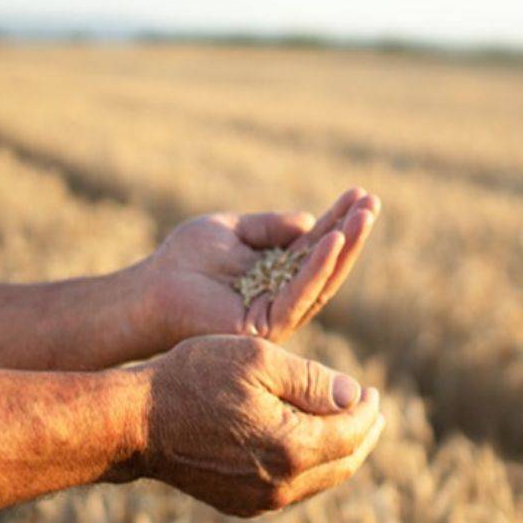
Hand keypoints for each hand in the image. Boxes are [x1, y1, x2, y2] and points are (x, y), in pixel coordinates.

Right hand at [135, 335, 384, 516]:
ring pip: (320, 479)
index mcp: (292, 447)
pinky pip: (292, 489)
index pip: (352, 433)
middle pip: (344, 463)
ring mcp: (260, 500)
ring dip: (339, 452)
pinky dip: (310, 466)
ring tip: (347, 425)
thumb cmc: (194, 378)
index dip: (368, 410)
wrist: (136, 422)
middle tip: (373, 410)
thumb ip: (313, 380)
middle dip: (363, 434)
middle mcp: (282, 484)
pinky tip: (307, 444)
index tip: (372, 390)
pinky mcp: (241, 504)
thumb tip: (355, 396)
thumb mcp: (258, 360)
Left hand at [145, 188, 379, 344]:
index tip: (360, 193)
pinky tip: (333, 240)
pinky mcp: (266, 329)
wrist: (149, 289)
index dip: (339, 220)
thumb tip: (310, 221)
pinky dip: (317, 267)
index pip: (315, 246)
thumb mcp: (233, 230)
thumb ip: (270, 226)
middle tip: (373, 202)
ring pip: (321, 282)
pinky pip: (299, 296)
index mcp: (277, 276)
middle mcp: (283, 298)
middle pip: (327, 265)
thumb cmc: (184, 260)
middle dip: (352, 233)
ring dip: (345, 248)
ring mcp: (277, 317)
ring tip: (363, 216)